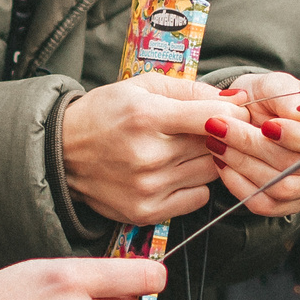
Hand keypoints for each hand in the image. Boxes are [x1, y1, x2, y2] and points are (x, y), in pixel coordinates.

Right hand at [61, 74, 242, 227]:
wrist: (62, 154)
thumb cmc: (105, 114)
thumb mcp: (142, 87)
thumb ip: (192, 90)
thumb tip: (237, 98)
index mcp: (146, 117)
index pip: (215, 117)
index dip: (233, 112)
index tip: (233, 112)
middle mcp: (148, 155)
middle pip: (215, 146)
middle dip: (217, 136)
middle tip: (203, 129)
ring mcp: (147, 188)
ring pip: (210, 173)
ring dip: (206, 160)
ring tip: (183, 150)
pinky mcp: (146, 212)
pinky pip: (198, 199)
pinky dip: (194, 185)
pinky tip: (175, 172)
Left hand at [212, 70, 299, 216]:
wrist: (247, 116)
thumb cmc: (265, 96)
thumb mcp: (272, 84)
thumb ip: (286, 95)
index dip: (299, 136)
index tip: (266, 125)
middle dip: (255, 146)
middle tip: (220, 127)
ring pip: (282, 187)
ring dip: (243, 165)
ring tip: (217, 143)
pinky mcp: (292, 203)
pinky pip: (267, 205)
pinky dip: (239, 186)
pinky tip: (222, 164)